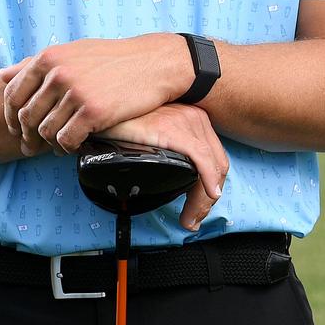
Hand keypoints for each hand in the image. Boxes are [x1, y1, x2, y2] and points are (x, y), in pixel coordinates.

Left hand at [0, 34, 192, 156]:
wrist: (153, 63)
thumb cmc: (111, 59)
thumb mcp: (71, 52)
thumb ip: (35, 64)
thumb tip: (2, 75)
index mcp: (48, 57)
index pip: (12, 94)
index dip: (11, 116)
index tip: (18, 129)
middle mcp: (58, 73)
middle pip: (26, 116)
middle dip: (27, 136)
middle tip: (33, 147)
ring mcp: (75, 92)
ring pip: (45, 131)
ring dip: (49, 143)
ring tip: (59, 144)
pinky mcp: (93, 112)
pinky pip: (66, 140)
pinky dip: (67, 147)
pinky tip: (75, 144)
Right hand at [100, 104, 228, 231]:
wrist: (106, 106)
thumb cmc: (126, 120)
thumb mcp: (156, 133)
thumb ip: (170, 147)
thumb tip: (176, 177)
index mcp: (193, 116)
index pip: (215, 156)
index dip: (212, 184)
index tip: (200, 205)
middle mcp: (194, 116)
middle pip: (217, 163)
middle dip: (208, 197)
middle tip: (194, 217)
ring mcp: (186, 121)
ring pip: (212, 166)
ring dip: (203, 199)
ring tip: (190, 217)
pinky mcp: (173, 129)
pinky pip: (201, 160)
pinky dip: (206, 182)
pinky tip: (207, 196)